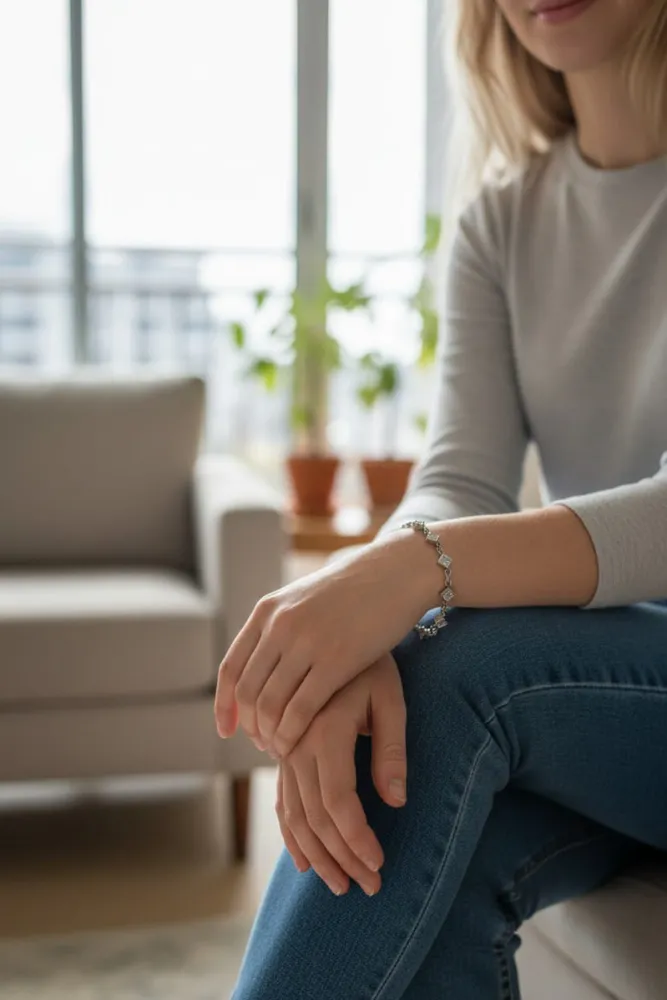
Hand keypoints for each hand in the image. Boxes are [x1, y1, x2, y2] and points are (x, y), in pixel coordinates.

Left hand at [214, 529, 431, 756]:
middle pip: (248, 691)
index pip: (231, 668)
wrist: (395, 572)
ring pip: (270, 704)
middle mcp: (280, 625)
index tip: (226, 731)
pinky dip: (292, 734)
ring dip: (270, 735)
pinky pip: (301, 709)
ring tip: (281, 749)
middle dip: (250, 726)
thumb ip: (279, 628)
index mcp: (267, 611)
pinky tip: (297, 746)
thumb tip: (259, 664)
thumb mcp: (304, 601)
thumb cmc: (354, 592)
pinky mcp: (336, 660)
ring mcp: (306, 642)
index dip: (224, 705)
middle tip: (262, 745)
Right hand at [275, 653, 406, 896]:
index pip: (337, 801)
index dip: (356, 839)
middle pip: (313, 815)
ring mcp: (284, 745)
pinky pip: (280, 799)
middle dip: (340, 857)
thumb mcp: (391, 698)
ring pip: (292, 813)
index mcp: (323, 727)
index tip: (379, 865)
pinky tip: (304, 861)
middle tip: (369, 888)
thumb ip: (391, 749)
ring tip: (342, 885)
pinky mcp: (283, 748)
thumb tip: (396, 801)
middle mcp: (295, 739)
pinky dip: (291, 833)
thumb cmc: (374, 663)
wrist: (339, 628)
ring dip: (316, 854)